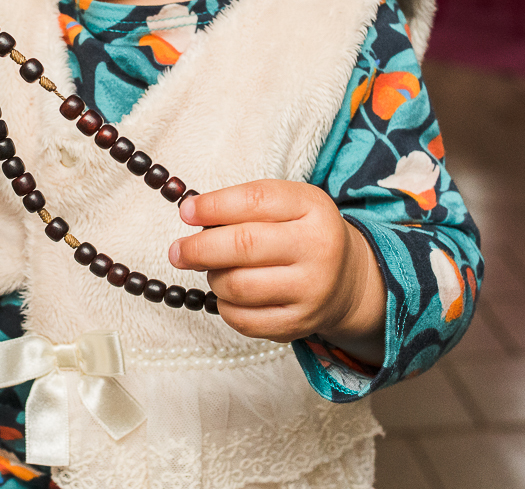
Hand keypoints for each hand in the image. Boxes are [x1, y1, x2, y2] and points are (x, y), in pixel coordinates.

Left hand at [168, 180, 386, 361]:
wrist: (347, 280)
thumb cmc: (303, 234)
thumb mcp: (288, 204)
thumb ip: (245, 203)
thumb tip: (192, 215)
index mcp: (312, 208)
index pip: (255, 200)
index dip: (213, 205)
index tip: (186, 212)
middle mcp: (317, 249)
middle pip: (243, 245)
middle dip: (199, 248)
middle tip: (178, 251)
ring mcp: (310, 290)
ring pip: (237, 285)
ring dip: (213, 277)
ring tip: (215, 270)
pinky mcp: (298, 324)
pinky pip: (243, 319)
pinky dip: (224, 306)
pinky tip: (228, 294)